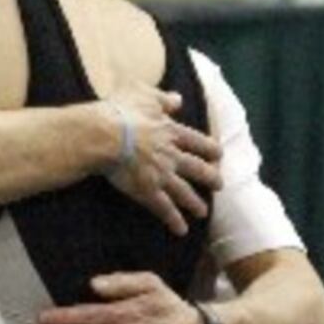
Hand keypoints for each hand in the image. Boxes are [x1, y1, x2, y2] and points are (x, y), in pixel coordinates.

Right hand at [102, 85, 221, 237]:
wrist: (105, 134)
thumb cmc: (121, 110)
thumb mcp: (144, 94)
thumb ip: (163, 98)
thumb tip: (177, 99)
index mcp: (171, 132)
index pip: (199, 142)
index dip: (210, 149)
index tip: (218, 155)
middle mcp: (172, 155)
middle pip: (198, 169)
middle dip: (211, 178)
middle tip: (219, 185)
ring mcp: (161, 175)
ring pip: (185, 192)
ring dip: (196, 203)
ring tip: (203, 212)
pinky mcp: (147, 191)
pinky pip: (164, 209)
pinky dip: (174, 220)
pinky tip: (181, 230)